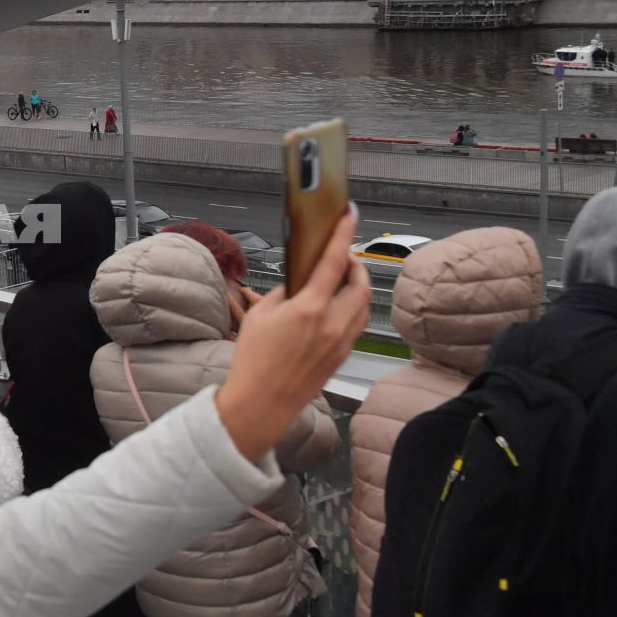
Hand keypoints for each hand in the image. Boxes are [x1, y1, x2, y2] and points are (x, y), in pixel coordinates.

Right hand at [215, 207, 368, 461]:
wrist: (262, 402)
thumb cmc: (254, 361)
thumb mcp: (259, 316)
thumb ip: (283, 294)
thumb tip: (299, 285)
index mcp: (309, 308)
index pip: (334, 261)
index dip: (343, 234)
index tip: (349, 214)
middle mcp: (332, 323)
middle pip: (359, 282)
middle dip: (355, 264)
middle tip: (343, 256)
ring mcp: (341, 341)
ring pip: (362, 304)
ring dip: (356, 286)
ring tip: (342, 281)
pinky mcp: (342, 356)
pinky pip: (356, 323)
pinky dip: (351, 308)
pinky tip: (337, 308)